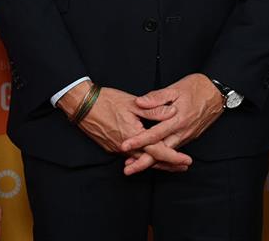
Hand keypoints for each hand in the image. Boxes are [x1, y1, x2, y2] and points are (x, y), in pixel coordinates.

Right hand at [57, 82, 189, 169]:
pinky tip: (149, 156)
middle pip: (151, 161)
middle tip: (184, 167)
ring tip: (171, 164)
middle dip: (169, 165)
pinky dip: (143, 158)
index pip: (158, 151)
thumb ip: (154, 110)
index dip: (174, 157)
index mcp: (133, 135)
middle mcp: (125, 147)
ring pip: (140, 160)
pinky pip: (131, 157)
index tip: (187, 160)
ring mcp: (116, 148)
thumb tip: (173, 112)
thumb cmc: (107, 100)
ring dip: (156, 162)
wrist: (81, 105)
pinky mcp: (111, 147)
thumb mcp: (133, 103)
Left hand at [121, 73, 223, 174]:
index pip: (154, 134)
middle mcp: (182, 132)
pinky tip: (152, 157)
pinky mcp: (190, 136)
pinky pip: (174, 149)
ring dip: (151, 161)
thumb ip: (157, 98)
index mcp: (177, 119)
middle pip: (161, 152)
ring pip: (167, 153)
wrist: (217, 93)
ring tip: (134, 165)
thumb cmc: (197, 87)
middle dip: (143, 162)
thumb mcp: (175, 88)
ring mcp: (187, 136)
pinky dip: (162, 156)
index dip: (138, 141)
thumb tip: (139, 102)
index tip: (124, 146)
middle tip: (127, 170)